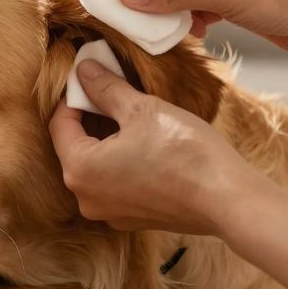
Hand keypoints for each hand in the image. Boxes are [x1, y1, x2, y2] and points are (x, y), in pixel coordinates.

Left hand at [48, 59, 266, 234]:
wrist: (227, 199)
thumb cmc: (184, 152)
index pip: (60, 124)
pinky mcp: (133, 218)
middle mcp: (86, 198)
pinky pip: (116, 182)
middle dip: (90, 116)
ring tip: (131, 113)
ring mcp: (110, 213)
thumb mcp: (141, 109)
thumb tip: (84, 70)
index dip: (73, 95)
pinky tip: (145, 142)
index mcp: (79, 171)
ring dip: (108, 137)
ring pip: (97, 165)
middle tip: (112, 89)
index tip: (90, 76)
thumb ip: (106, 88)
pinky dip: (122, 160)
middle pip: (75, 146)